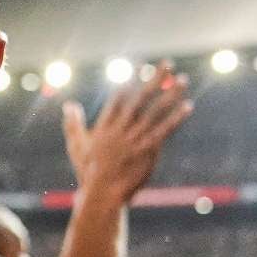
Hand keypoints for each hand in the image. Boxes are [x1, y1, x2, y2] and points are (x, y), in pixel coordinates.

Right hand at [61, 63, 193, 205]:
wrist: (101, 193)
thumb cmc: (87, 171)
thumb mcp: (76, 144)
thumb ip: (72, 123)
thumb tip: (68, 104)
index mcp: (105, 125)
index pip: (119, 97)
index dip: (131, 81)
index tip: (140, 67)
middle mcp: (121, 127)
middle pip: (141, 97)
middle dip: (155, 79)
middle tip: (168, 63)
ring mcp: (135, 138)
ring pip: (156, 111)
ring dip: (170, 94)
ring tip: (183, 80)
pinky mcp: (148, 149)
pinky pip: (164, 130)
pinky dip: (176, 117)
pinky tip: (188, 106)